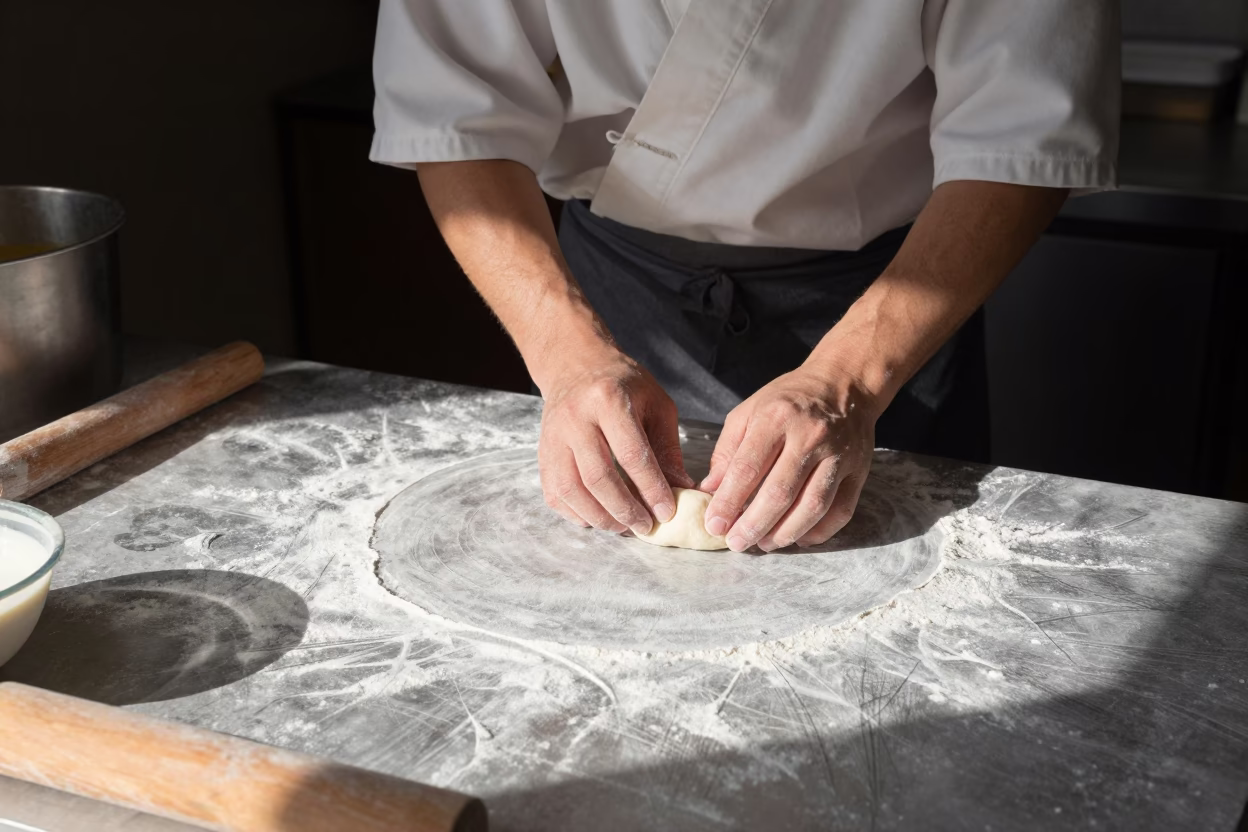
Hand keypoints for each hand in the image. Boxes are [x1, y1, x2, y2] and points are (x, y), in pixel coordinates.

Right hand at [538, 348, 693, 534]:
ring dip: (600, 517)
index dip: (651, 488)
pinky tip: (598, 517)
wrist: (576, 366)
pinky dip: (576, 513)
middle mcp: (575, 418)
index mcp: (608, 400)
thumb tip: (681, 489)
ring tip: (623, 527)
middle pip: (598, 477)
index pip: (631, 454)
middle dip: (625, 510)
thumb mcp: (656, 404)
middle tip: (645, 526)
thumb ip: (667, 448)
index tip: (666, 512)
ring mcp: (553, 436)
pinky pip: (554, 493)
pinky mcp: (542, 452)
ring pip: (572, 490)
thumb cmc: (623, 385)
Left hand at [701, 369, 879, 551]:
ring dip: (784, 533)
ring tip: (764, 544)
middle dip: (754, 525)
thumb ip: (727, 451)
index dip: (728, 502)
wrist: (844, 384)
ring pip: (812, 506)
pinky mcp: (859, 471)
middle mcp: (810, 436)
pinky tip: (798, 537)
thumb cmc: (788, 400)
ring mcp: (838, 455)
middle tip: (736, 543)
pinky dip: (819, 531)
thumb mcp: (748, 412)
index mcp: (776, 418)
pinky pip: (841, 511)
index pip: (747, 468)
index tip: (714, 525)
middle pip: (780, 493)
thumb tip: (709, 491)